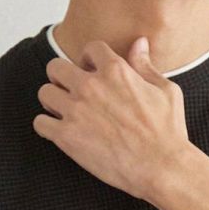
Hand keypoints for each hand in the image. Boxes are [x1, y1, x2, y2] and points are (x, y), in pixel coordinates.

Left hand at [32, 36, 192, 199]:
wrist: (161, 166)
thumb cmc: (168, 131)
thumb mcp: (165, 90)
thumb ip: (145, 65)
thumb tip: (139, 43)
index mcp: (116, 71)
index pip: (90, 48)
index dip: (90, 59)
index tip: (92, 70)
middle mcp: (91, 86)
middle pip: (56, 67)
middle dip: (62, 77)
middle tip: (72, 91)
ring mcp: (76, 111)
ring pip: (44, 93)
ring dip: (53, 100)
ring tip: (66, 112)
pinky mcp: (67, 136)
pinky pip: (40, 123)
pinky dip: (47, 126)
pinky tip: (61, 131)